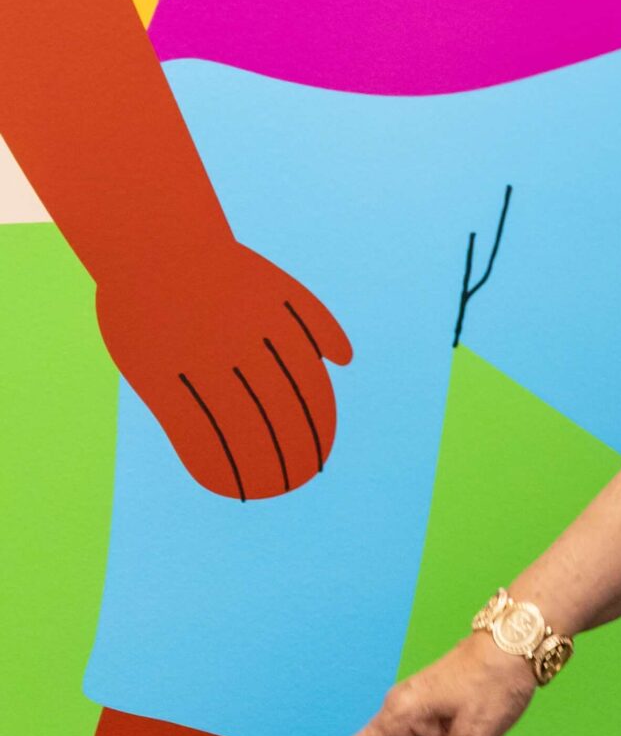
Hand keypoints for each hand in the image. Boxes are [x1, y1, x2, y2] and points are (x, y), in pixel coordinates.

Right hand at [94, 237, 352, 497]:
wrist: (159, 245)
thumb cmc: (223, 270)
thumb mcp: (279, 287)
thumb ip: (316, 323)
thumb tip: (345, 361)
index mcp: (273, 331)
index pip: (302, 391)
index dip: (313, 429)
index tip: (320, 457)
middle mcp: (240, 349)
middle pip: (274, 412)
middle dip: (290, 452)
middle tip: (298, 481)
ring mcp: (198, 361)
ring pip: (233, 423)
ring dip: (252, 463)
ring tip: (265, 489)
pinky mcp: (160, 373)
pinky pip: (190, 423)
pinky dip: (208, 456)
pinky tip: (220, 479)